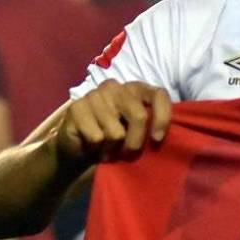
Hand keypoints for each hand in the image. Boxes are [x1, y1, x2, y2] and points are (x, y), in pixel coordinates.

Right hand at [54, 80, 170, 162]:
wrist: (78, 147)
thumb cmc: (113, 139)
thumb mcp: (136, 131)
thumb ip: (150, 126)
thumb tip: (159, 136)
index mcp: (135, 88)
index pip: (158, 94)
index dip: (162, 117)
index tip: (157, 139)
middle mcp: (115, 87)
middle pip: (139, 116)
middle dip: (135, 143)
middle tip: (126, 152)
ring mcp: (94, 94)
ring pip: (116, 132)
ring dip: (112, 148)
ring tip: (106, 147)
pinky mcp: (77, 107)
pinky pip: (97, 137)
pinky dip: (96, 148)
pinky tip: (91, 145)